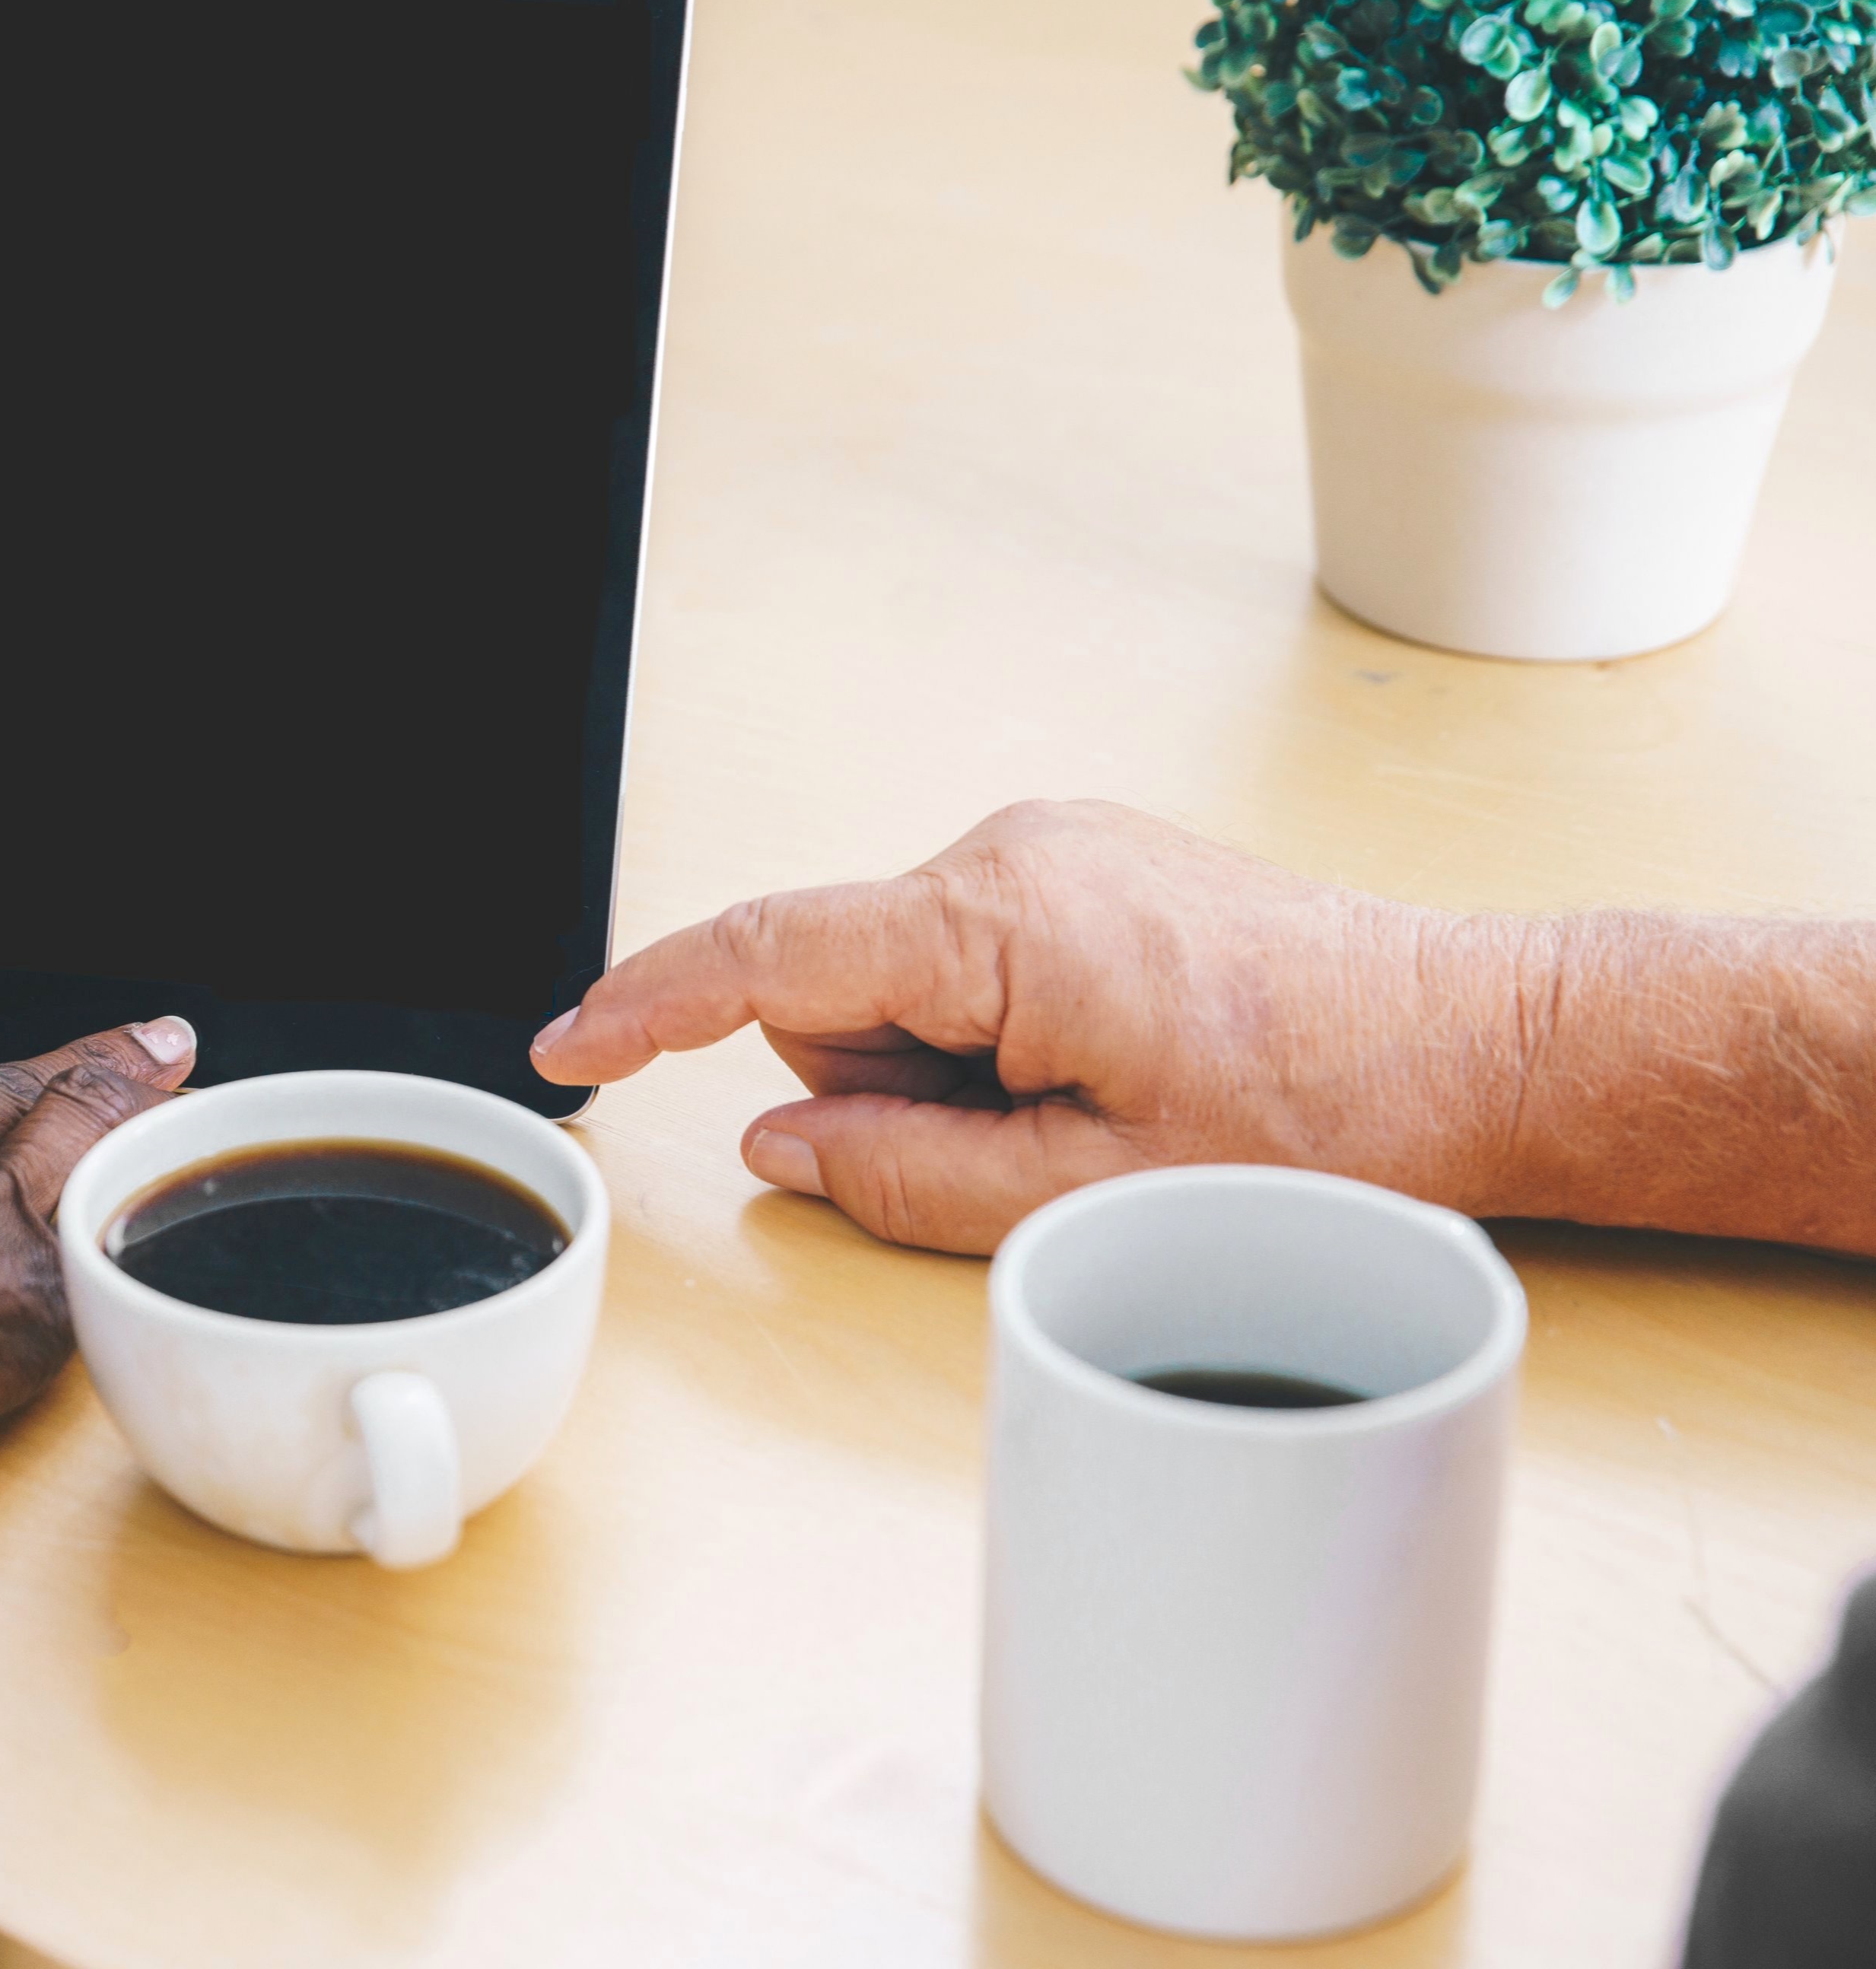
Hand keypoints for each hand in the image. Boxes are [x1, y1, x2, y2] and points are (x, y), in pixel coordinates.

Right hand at [530, 801, 1548, 1254]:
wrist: (1479, 1047)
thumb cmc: (1331, 1122)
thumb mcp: (1098, 1193)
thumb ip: (911, 1177)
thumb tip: (784, 1157)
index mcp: (1000, 920)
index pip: (764, 957)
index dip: (648, 1010)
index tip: (566, 1051)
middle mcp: (1011, 854)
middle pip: (836, 990)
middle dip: (882, 1092)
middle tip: (1028, 1153)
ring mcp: (1051, 851)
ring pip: (902, 986)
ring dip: (954, 1072)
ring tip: (1097, 1115)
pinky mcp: (1084, 870)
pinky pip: (969, 963)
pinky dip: (996, 1036)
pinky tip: (1109, 1077)